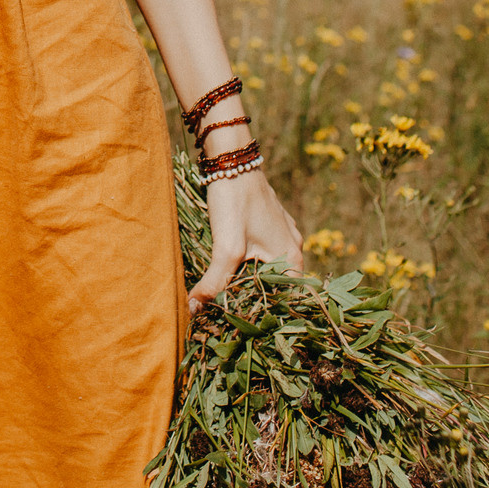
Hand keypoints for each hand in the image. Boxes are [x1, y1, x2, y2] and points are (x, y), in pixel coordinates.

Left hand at [188, 168, 303, 312]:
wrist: (233, 160)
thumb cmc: (235, 202)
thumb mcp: (226, 247)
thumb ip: (214, 282)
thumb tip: (194, 312)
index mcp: (292, 258)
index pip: (288, 300)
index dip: (267, 316)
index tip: (245, 328)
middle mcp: (294, 248)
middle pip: (279, 285)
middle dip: (257, 300)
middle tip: (231, 316)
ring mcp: (284, 234)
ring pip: (271, 269)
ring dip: (253, 282)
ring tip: (230, 298)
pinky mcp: (270, 225)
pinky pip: (265, 253)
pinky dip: (251, 265)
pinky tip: (232, 270)